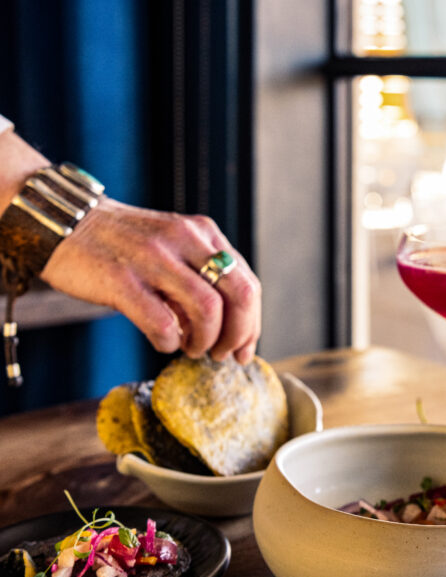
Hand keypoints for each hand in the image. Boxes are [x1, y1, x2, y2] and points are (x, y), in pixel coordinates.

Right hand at [40, 197, 260, 364]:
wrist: (62, 222)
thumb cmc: (121, 245)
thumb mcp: (172, 248)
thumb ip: (201, 278)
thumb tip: (230, 331)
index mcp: (202, 234)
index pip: (247, 284)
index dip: (251, 325)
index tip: (244, 350)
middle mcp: (184, 240)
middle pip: (239, 295)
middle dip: (238, 335)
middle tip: (222, 354)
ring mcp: (153, 258)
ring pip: (208, 309)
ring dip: (206, 341)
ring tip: (191, 349)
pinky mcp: (122, 280)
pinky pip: (163, 322)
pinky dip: (170, 342)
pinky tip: (163, 341)